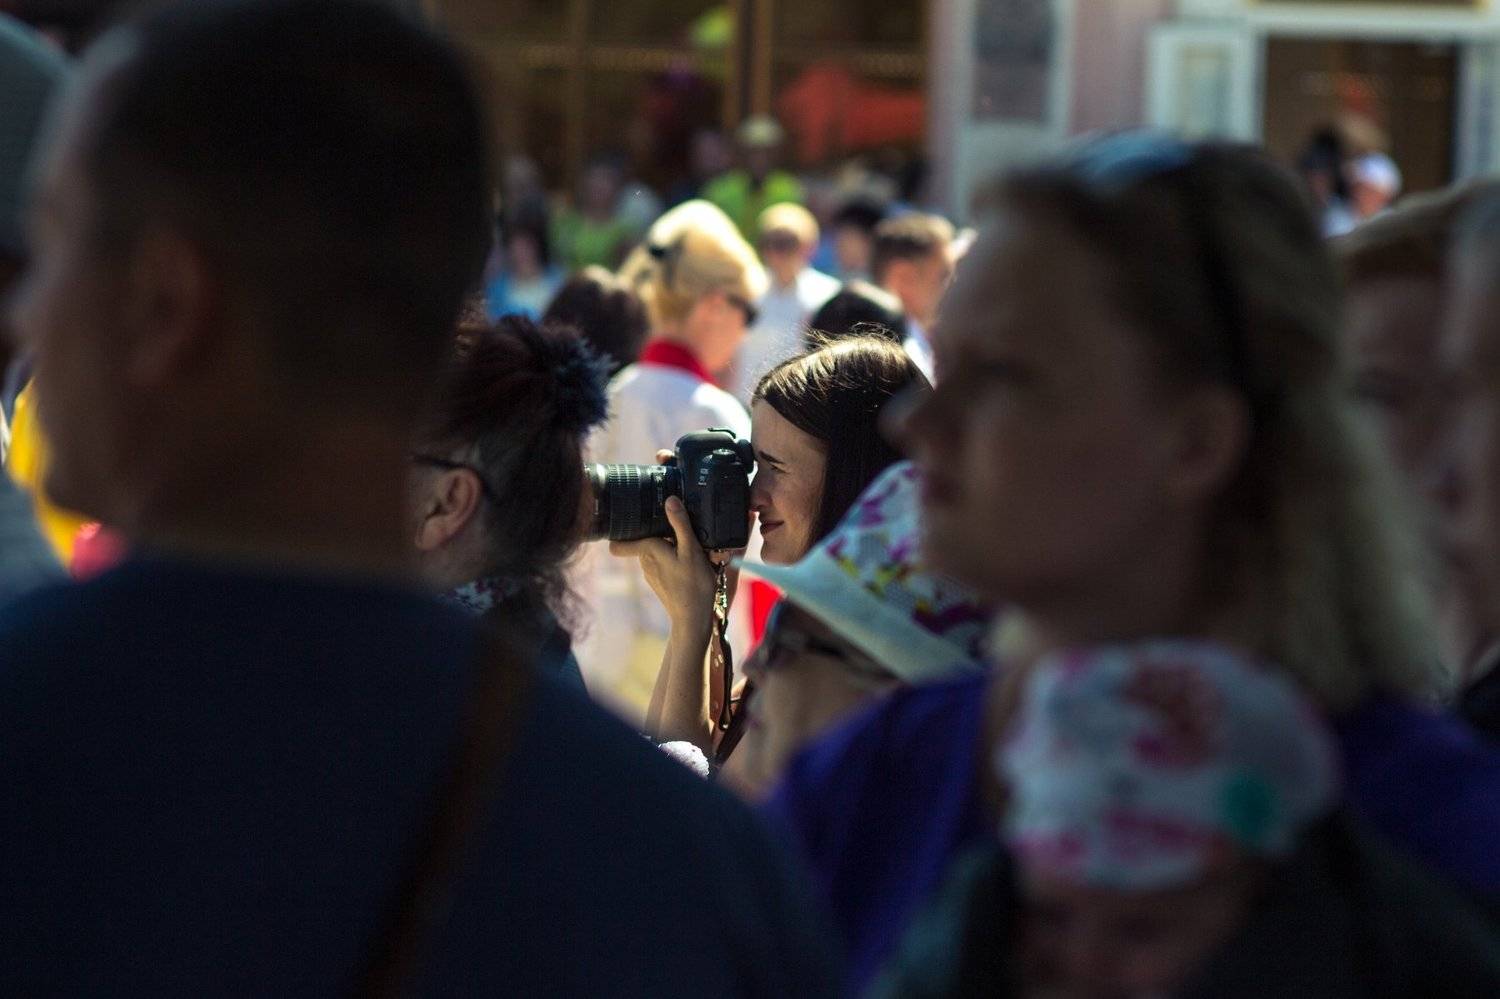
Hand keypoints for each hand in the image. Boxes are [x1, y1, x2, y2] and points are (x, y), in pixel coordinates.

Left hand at [611, 494, 717, 631]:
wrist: (693, 619)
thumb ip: (680, 524)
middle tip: (686, 531)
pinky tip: (693, 563)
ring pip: (656, 551)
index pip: (619, 543)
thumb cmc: (693, 584)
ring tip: (695, 548)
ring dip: (672, 547)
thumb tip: (670, 499)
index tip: (628, 519)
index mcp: (648, 549)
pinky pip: (663, 563)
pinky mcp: (660, 581)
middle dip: (664, 534)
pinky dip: (675, 560)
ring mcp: (651, 573)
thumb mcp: (691, 550)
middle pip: (645, 539)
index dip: (620, 530)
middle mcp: (645, 561)